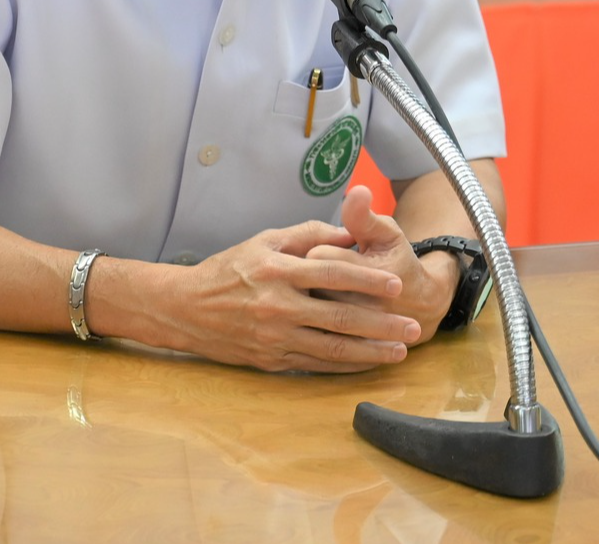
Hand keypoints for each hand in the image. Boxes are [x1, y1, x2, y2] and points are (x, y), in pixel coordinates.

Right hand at [138, 219, 421, 373]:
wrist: (185, 308)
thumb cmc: (227, 269)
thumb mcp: (263, 241)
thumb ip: (307, 234)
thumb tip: (347, 231)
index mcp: (278, 271)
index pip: (332, 274)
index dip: (368, 280)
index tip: (398, 285)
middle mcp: (278, 306)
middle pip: (340, 317)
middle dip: (381, 324)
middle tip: (413, 327)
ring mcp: (275, 337)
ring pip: (332, 348)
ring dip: (370, 352)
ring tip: (399, 351)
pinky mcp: (272, 360)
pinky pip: (316, 365)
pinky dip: (345, 366)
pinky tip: (367, 363)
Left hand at [306, 185, 458, 342]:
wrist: (420, 308)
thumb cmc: (398, 263)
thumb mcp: (387, 234)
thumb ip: (365, 216)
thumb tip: (356, 191)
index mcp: (369, 274)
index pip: (321, 258)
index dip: (314, 249)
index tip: (317, 249)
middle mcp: (361, 305)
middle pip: (311, 285)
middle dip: (304, 276)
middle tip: (310, 272)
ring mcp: (353, 330)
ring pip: (309, 311)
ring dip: (303, 300)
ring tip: (309, 292)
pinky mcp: (348, 346)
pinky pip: (315, 335)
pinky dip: (307, 324)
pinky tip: (308, 314)